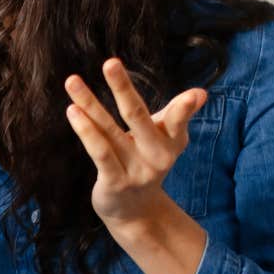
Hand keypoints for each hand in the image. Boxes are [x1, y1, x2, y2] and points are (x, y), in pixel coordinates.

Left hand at [62, 58, 206, 229]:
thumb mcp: (167, 139)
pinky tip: (73, 111)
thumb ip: (178, 114)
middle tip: (110, 62)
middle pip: (137, 116)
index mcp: (173, 142)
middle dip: (123, 88)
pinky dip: (86, 132)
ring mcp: (135, 171)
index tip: (195, 94)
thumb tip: (200, 92)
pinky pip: (99, 153)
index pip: (176, 120)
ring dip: (89, 104)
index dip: (184, 109)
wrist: (135, 211)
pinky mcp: (114, 182)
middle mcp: (157, 157)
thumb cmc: (148, 161)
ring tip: (72, 82)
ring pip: (108, 130)